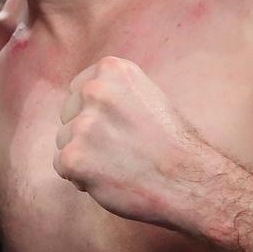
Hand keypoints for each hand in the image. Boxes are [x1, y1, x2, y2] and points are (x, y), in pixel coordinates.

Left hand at [54, 57, 207, 228]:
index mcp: (112, 70)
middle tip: (122, 150)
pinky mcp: (74, 157)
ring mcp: (83, 124)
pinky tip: (110, 179)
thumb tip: (80, 96)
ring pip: (64, 141)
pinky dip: (81, 178)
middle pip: (68, 115)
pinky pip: (62, 166)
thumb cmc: (173, 144)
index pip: (78, 90)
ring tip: (120, 165)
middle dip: (87, 134)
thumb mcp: (146, 96)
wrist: (191, 182)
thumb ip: (113, 91)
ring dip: (84, 157)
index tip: (117, 127)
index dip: (95, 114)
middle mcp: (95, 90)